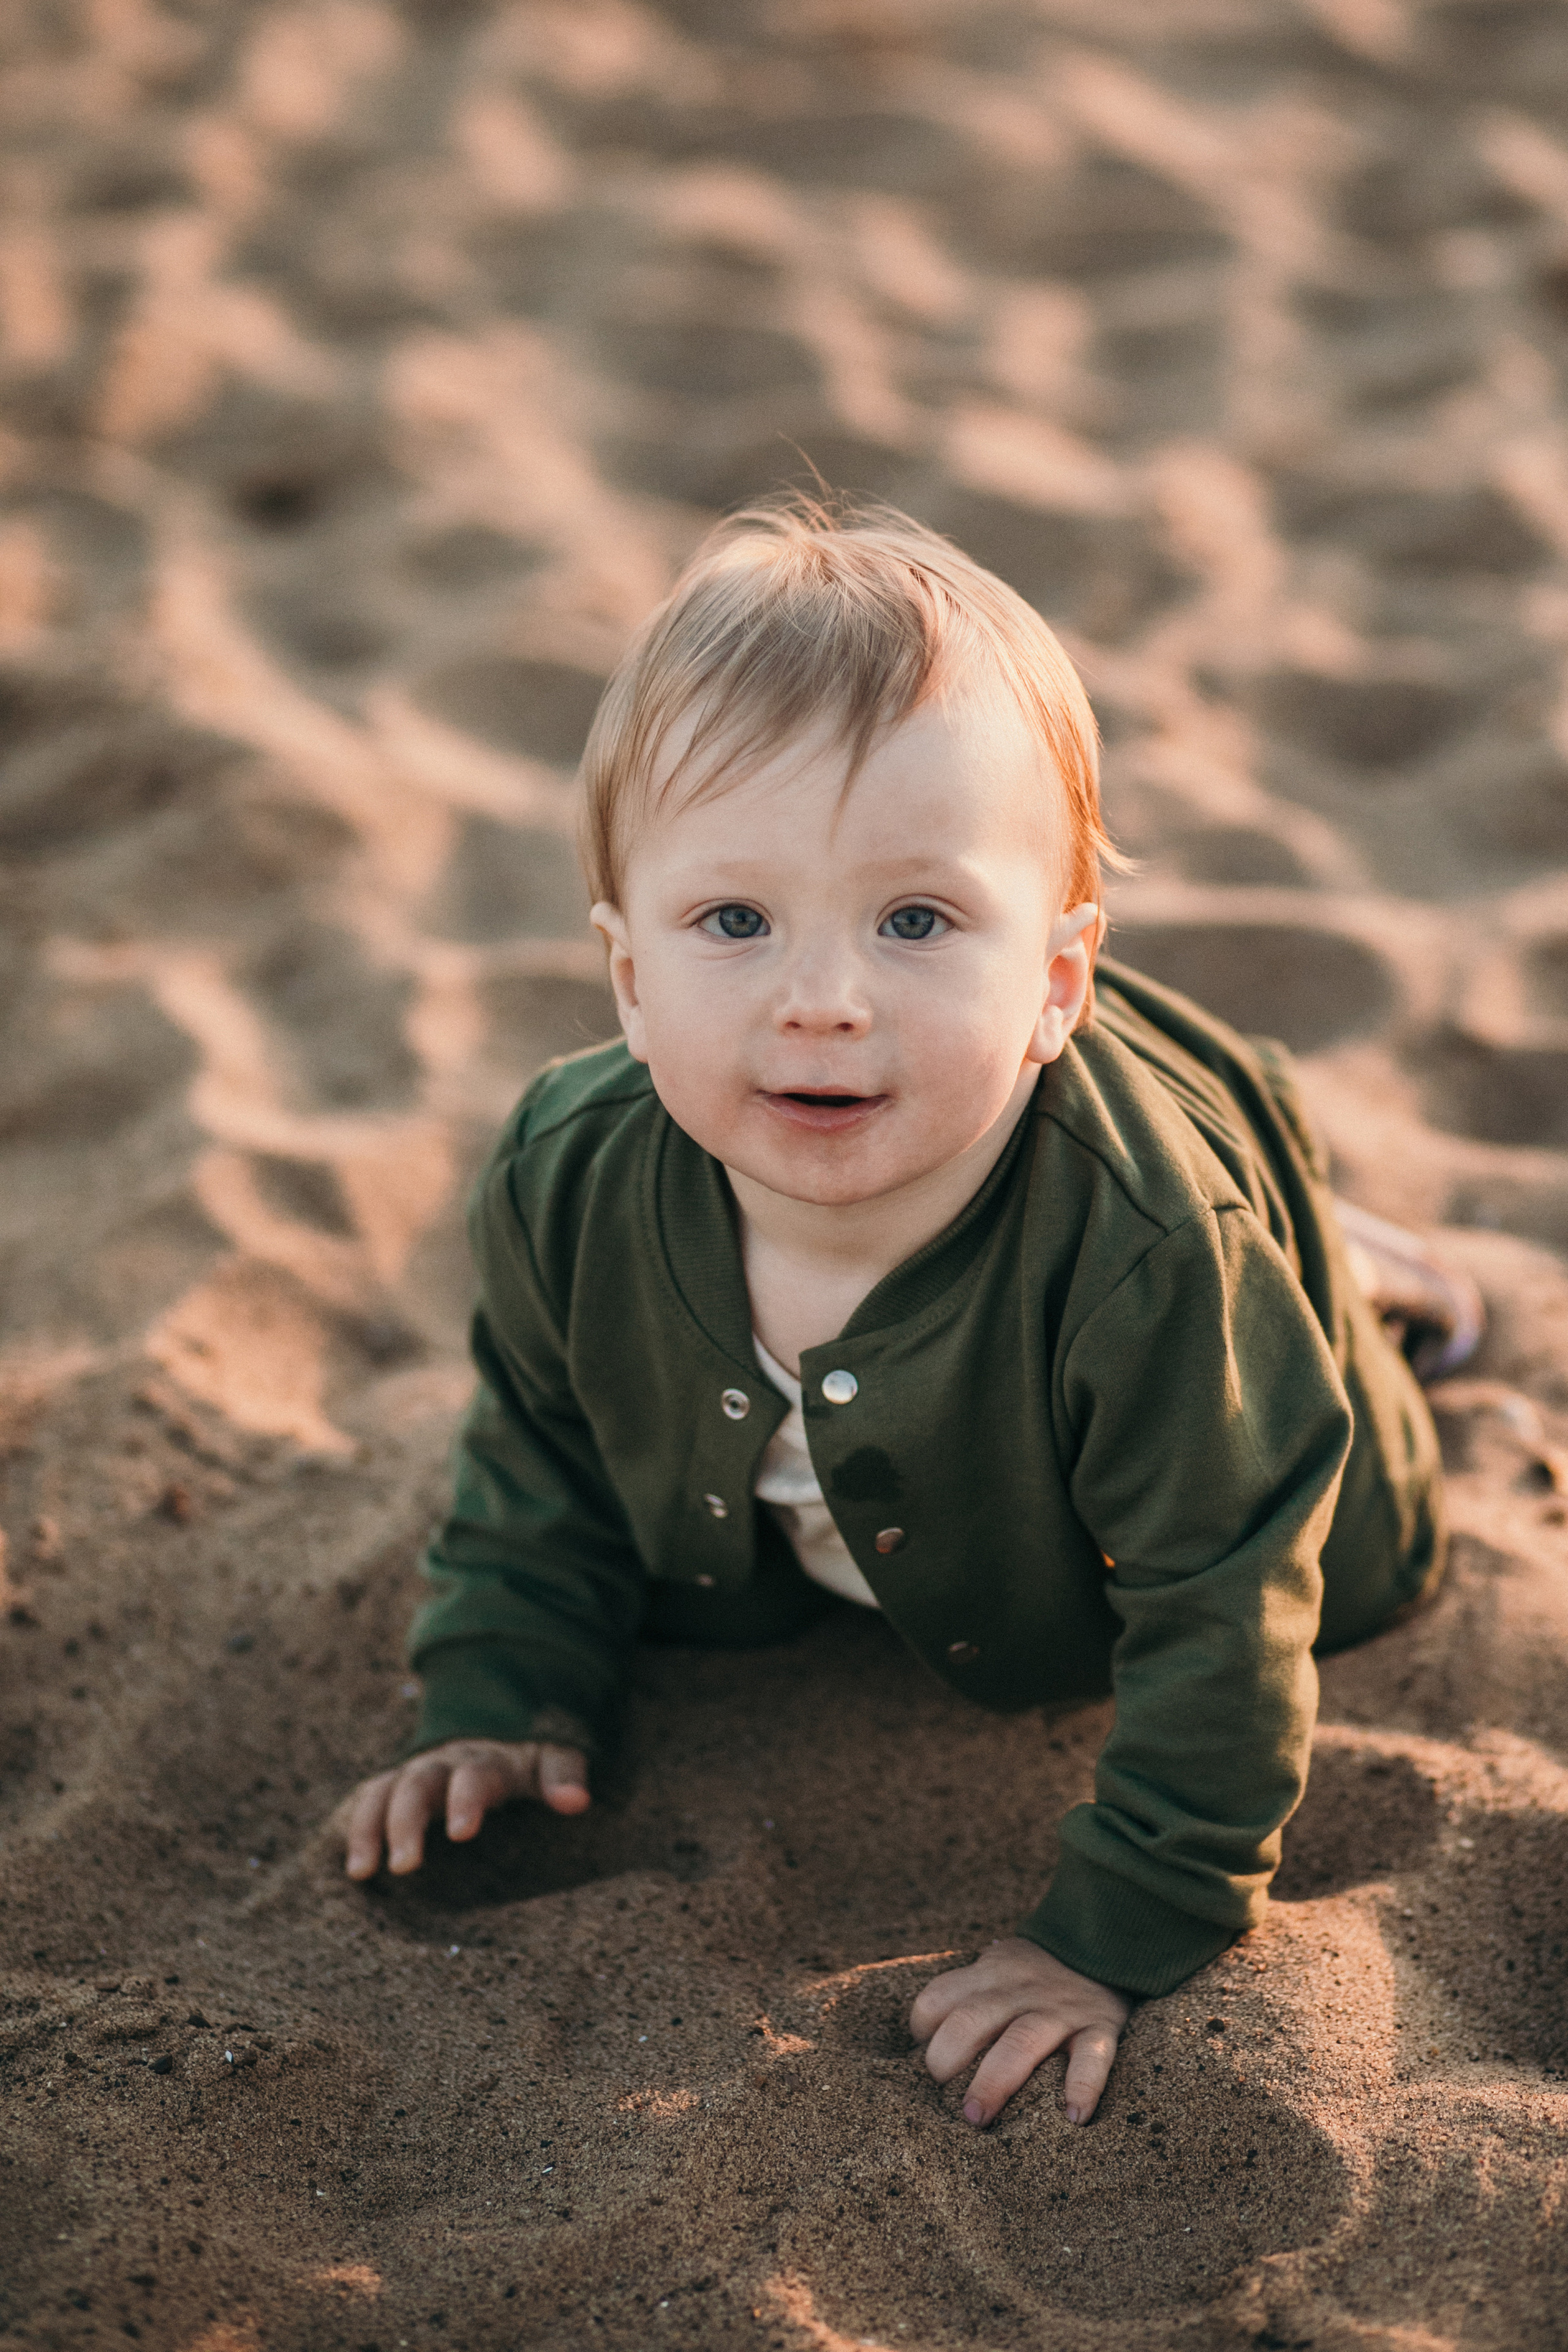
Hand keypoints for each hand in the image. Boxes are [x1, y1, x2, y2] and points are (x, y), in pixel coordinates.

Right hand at [338, 1738, 589, 1879]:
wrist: (494, 1726)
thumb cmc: (528, 1757)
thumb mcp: (552, 1757)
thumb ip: (563, 1775)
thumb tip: (577, 1803)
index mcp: (485, 1759)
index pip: (473, 1776)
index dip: (466, 1800)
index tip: (461, 1832)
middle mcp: (442, 1763)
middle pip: (417, 1784)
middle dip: (407, 1822)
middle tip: (405, 1866)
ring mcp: (412, 1774)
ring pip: (382, 1792)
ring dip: (368, 1828)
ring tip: (360, 1872)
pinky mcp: (393, 1788)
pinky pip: (365, 1800)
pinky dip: (351, 1826)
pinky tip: (343, 1864)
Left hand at [910, 1936, 1129, 2127]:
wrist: (1103, 1944)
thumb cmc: (1035, 1974)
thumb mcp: (997, 1966)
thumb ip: (966, 1993)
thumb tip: (924, 2042)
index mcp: (988, 1974)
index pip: (937, 1998)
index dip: (923, 2032)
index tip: (926, 2061)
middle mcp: (1018, 1989)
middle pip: (970, 2020)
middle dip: (947, 2060)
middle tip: (945, 2101)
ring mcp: (1059, 2009)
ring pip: (1020, 2042)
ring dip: (994, 2082)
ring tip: (977, 2118)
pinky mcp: (1099, 2027)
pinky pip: (1092, 2056)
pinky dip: (1083, 2086)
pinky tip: (1073, 2117)